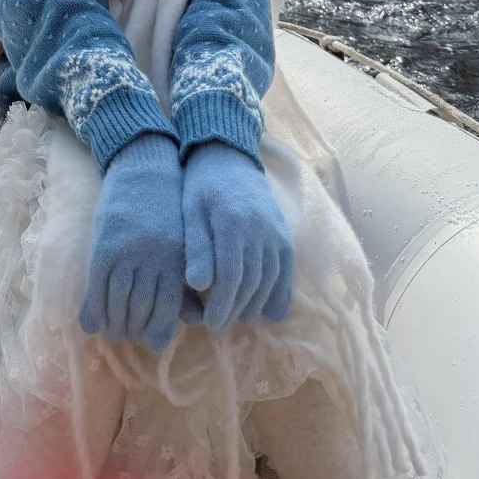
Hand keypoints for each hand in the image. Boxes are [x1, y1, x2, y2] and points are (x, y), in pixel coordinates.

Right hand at [79, 132, 184, 351]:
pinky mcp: (104, 244)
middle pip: (141, 307)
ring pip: (118, 300)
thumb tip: (196, 319)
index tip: (153, 341)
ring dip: (114, 322)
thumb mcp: (185, 241)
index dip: (158, 329)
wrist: (145, 166)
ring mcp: (125, 251)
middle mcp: (152, 258)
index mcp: (176, 258)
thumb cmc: (170, 206)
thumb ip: (186, 277)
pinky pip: (97, 285)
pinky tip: (92, 323)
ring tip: (113, 331)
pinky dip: (94, 307)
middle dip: (134, 328)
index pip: (167, 307)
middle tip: (129, 336)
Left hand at [182, 140, 293, 330]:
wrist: (228, 156)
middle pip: (253, 282)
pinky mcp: (284, 233)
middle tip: (219, 323)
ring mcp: (276, 231)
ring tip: (240, 316)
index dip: (222, 304)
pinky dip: (282, 292)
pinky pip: (287, 268)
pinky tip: (272, 311)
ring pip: (272, 279)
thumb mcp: (191, 211)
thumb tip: (198, 285)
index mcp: (232, 223)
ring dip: (257, 304)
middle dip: (236, 308)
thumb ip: (197, 247)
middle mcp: (260, 229)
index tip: (208, 321)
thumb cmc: (201, 185)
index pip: (231, 277)